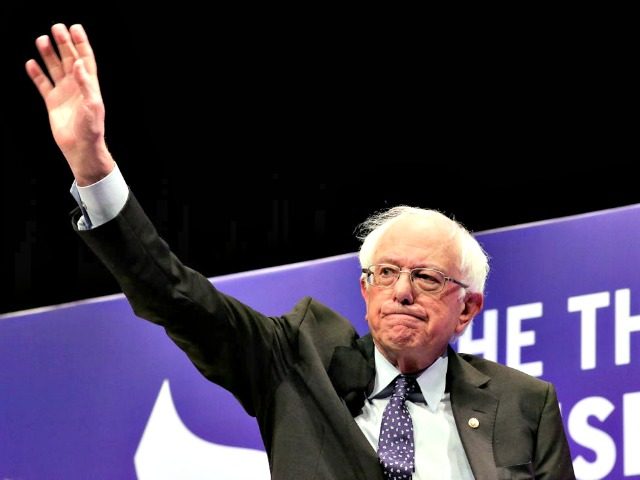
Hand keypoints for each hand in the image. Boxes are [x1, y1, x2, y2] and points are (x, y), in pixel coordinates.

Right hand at [25, 23, 113, 185]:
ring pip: (55, 69)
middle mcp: (77, 86)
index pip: (85, 59)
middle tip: (56, 27)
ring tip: (41, 40)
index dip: (81, 44)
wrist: (80, 148)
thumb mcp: (93, 105)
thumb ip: (86, 84)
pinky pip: (43, 84)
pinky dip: (37, 74)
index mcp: (89, 85)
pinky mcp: (52, 103)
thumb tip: (80, 64)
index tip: (75, 28)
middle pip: (69, 60)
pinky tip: (31, 63)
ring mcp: (64, 93)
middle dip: (63, 44)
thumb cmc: (91, 128)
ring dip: (49, 55)